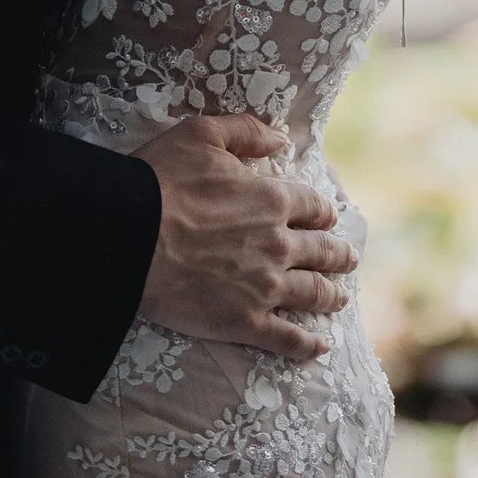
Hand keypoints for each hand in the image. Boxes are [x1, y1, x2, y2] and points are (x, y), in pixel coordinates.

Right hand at [134, 114, 356, 360]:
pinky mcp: (245, 322)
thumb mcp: (202, 134)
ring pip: (313, 294)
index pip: (313, 207)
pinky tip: (320, 346)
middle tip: (348, 260)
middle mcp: (279, 245)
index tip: (328, 219)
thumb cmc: (162, 180)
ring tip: (339, 298)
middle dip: (338, 255)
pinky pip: (288, 338)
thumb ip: (246, 131)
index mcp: (272, 200)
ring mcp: (265, 287)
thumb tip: (280, 139)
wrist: (129, 237)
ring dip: (331, 295)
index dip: (323, 212)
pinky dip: (308, 344)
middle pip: (322, 252)